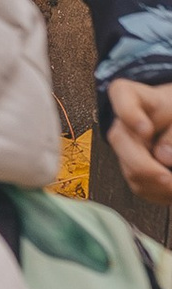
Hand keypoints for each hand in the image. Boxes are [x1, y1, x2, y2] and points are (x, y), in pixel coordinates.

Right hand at [108, 78, 171, 198]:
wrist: (170, 121)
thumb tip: (163, 158)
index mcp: (131, 96)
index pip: (122, 96)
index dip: (130, 115)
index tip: (147, 129)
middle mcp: (121, 123)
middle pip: (122, 141)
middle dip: (146, 166)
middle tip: (169, 179)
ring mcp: (123, 148)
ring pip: (131, 170)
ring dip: (157, 185)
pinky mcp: (129, 167)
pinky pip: (139, 185)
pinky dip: (158, 192)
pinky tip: (170, 190)